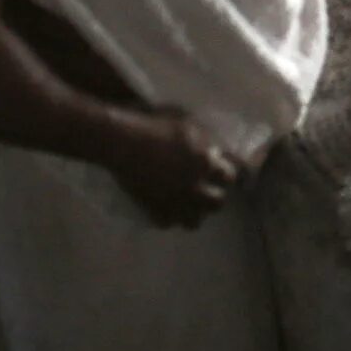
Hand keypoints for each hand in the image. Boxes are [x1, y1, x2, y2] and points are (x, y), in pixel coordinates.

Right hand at [105, 110, 246, 228]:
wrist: (122, 143)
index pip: (228, 177)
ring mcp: (175, 202)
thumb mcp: (186, 127)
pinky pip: (167, 223)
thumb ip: (204, 143)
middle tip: (205, 191)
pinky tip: (163, 208)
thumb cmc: (154, 127)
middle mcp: (194, 187)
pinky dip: (167, 217)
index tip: (218, 175)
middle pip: (217, 204)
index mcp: (205, 163)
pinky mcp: (154, 211)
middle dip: (213, 197)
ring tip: (186, 204)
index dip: (223, 176)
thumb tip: (215, 153)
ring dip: (193, 213)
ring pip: (194, 222)